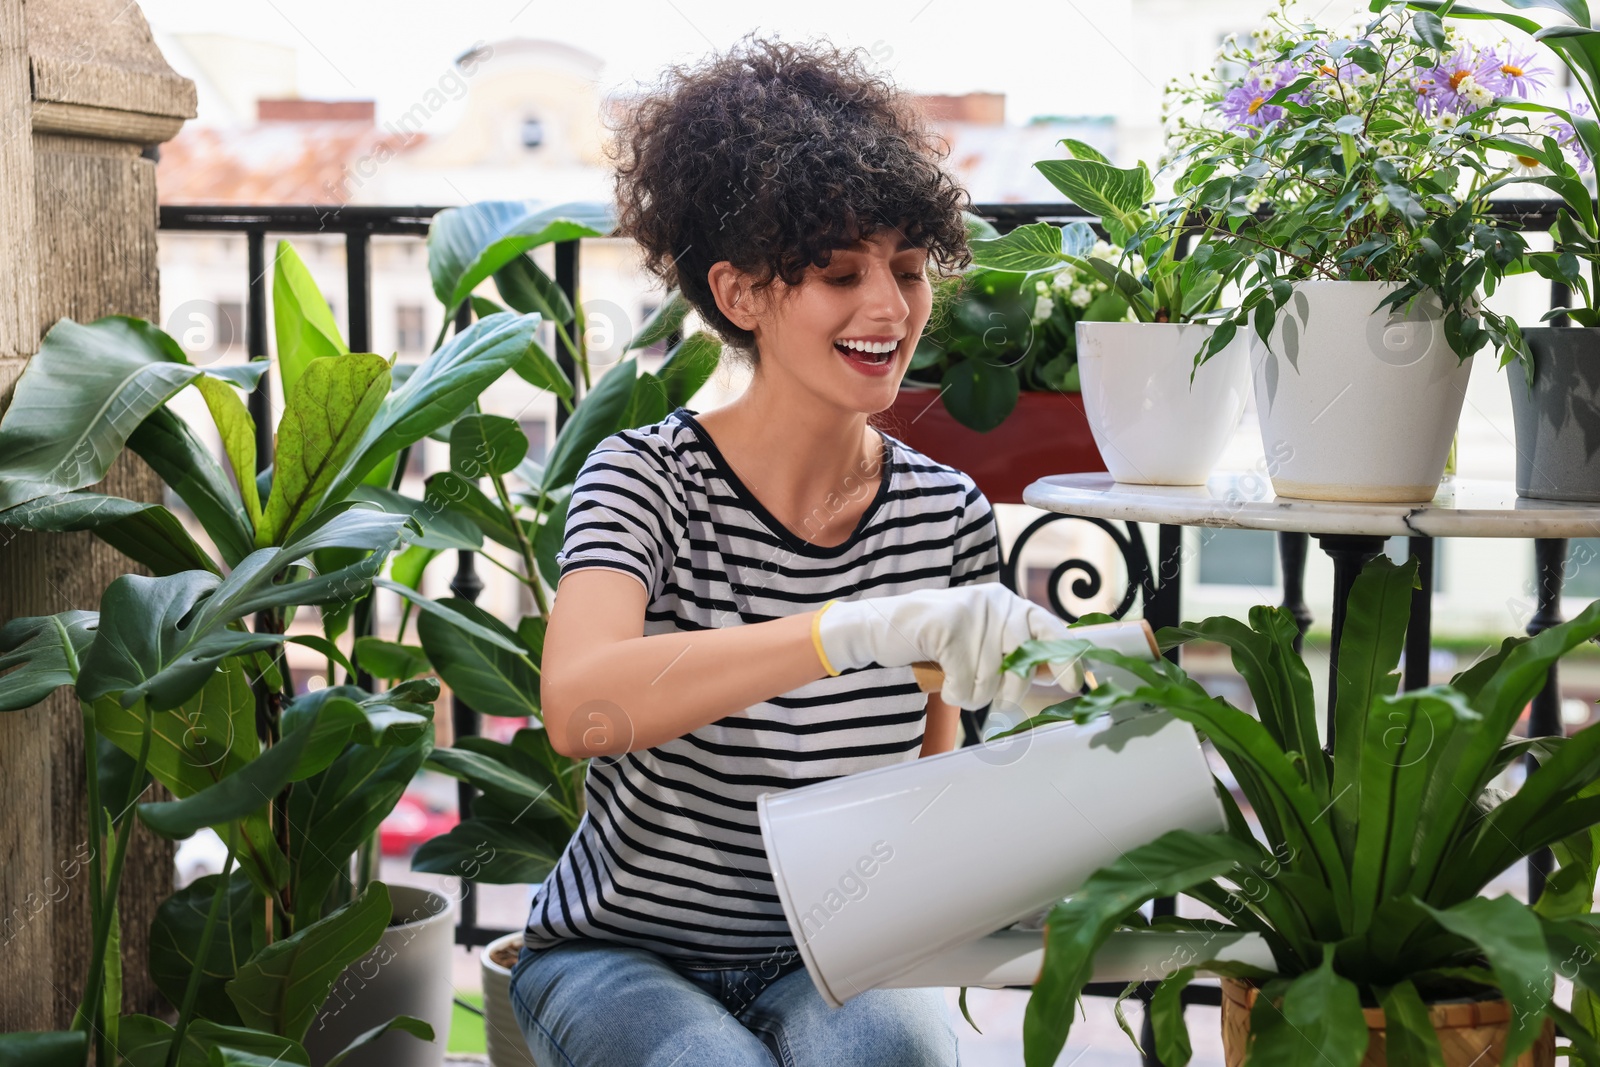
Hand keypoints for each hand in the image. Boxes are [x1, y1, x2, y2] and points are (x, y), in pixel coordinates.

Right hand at [812, 584, 1072, 710]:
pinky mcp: (946, 630)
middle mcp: (996, 604)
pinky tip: (941, 678)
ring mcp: (971, 615)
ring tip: (955, 679)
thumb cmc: (938, 639)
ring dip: (971, 694)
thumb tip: (1054, 674)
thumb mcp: (982, 638)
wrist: (882, 626)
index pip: (1052, 628)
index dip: (1067, 660)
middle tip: (988, 692)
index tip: (1076, 686)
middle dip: (1008, 692)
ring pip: (990, 683)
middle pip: (1022, 666)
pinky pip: (964, 685)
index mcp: (1009, 604)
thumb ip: (1015, 650)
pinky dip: (951, 692)